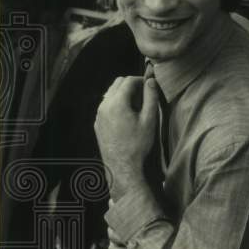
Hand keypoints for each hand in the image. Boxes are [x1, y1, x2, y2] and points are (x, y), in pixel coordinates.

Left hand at [94, 76, 157, 198]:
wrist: (122, 167)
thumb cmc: (138, 145)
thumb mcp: (149, 120)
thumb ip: (151, 97)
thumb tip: (151, 81)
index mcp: (117, 102)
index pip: (128, 80)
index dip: (141, 80)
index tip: (150, 85)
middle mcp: (104, 105)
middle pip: (117, 84)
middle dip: (131, 84)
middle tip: (144, 93)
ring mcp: (99, 115)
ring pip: (110, 94)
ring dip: (123, 93)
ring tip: (137, 104)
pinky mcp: (98, 124)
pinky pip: (106, 106)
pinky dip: (116, 104)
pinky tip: (126, 115)